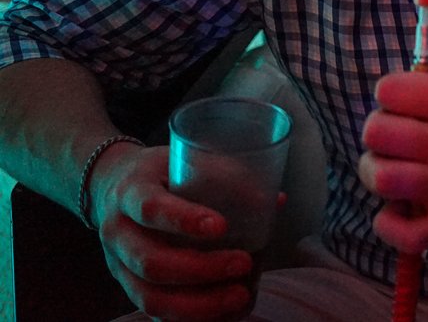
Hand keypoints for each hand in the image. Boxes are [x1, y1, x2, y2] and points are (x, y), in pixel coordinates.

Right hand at [92, 142, 257, 321]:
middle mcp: (117, 233)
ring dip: (198, 304)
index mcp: (130, 192)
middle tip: (244, 263)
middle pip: (152, 262)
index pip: (150, 209)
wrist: (113, 186)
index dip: (184, 220)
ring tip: (240, 296)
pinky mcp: (128, 289)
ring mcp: (118, 266)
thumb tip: (276, 201)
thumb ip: (227, 175)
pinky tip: (223, 314)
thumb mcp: (185, 160)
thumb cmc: (162, 173)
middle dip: (202, 269)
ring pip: (150, 297)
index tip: (221, 226)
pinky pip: (154, 313)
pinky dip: (189, 319)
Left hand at [358, 0, 427, 252]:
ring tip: (389, 165)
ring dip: (374, 171)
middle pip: (377, 134)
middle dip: (379, 131)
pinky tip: (396, 206)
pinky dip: (388, 223)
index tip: (408, 100)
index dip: (390, 94)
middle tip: (396, 133)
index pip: (387, 91)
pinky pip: (401, 232)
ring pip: (381, 180)